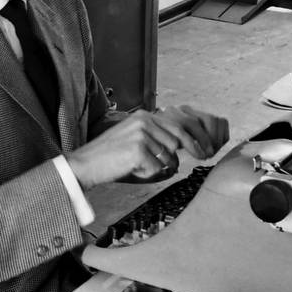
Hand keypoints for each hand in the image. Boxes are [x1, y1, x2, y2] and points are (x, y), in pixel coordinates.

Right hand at [66, 105, 229, 188]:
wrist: (85, 164)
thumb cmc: (110, 157)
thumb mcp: (136, 141)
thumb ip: (157, 140)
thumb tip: (180, 152)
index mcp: (144, 116)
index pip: (179, 122)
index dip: (195, 136)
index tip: (206, 148)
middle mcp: (144, 121)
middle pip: (180, 136)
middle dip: (195, 147)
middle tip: (204, 156)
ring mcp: (141, 134)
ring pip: (169, 155)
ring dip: (159, 166)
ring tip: (138, 166)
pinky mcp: (138, 149)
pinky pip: (157, 167)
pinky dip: (148, 174)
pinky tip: (132, 170)